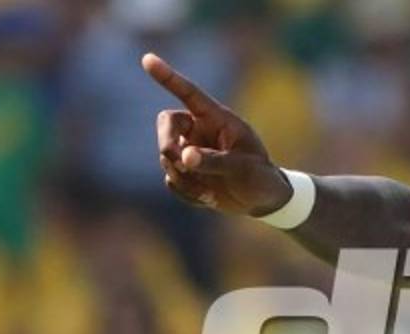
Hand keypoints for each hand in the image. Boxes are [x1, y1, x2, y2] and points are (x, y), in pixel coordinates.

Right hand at [142, 53, 292, 215]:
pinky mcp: (185, 173)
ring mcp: (190, 151)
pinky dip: (185, 192)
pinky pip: (171, 180)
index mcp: (217, 119)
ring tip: (210, 193)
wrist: (262, 200)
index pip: (188, 93)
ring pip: (167, 158)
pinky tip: (208, 199)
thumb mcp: (244, 168)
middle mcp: (199, 131)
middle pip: (166, 126)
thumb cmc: (260, 176)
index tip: (147, 59)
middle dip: (167, 145)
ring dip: (183, 178)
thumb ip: (215, 160)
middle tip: (181, 163)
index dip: (167, 76)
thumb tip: (183, 157)